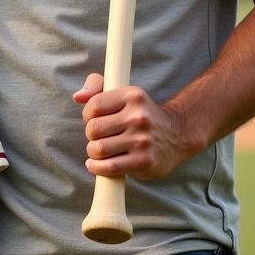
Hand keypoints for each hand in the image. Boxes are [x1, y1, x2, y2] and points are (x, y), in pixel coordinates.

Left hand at [74, 73, 192, 179]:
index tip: (95, 120)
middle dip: (91, 135)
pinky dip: (97, 167)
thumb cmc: (141, 114)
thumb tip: (77, 97)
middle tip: (100, 137)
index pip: (93, 106)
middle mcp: (139, 117)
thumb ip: (97, 87)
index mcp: (132, 96)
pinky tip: (96, 164)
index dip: (88, 115)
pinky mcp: (144, 161)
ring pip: (98, 149)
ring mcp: (142, 140)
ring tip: (100, 151)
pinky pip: (109, 167)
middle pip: (93, 129)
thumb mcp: (123, 93)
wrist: (177, 135)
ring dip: (93, 152)